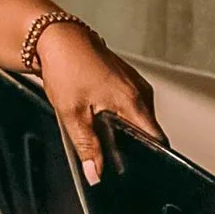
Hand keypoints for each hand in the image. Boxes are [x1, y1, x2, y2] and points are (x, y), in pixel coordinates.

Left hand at [34, 19, 165, 182]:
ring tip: (101, 130)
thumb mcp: (72, 115)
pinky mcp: (126, 78)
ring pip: (139, 117)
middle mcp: (141, 91)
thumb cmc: (66, 68)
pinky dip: (120, 114)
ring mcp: (135, 83)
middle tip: (109, 153)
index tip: (138, 168)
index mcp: (134, 101)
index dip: (150, 156)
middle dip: (133, 144)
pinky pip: (131, 104)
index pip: (157, 139)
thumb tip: (95, 174)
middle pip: (148, 130)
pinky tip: (100, 114)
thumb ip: (87, 147)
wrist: (58, 39)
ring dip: (125, 128)